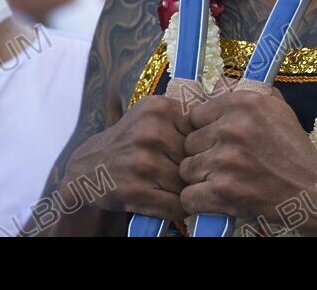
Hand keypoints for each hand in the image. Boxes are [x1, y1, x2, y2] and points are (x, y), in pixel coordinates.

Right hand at [64, 93, 192, 221]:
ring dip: (185, 191)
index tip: (193, 152)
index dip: (202, 147)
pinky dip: (177, 208)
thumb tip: (226, 131)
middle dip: (194, 171)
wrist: (90, 168)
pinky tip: (167, 200)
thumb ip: (187, 117)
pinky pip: (176, 205)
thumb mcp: (153, 115)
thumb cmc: (132, 141)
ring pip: (187, 184)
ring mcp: (142, 162)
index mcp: (159, 108)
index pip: (203, 132)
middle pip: (197, 159)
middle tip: (182, 173)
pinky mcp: (136, 190)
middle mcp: (150, 132)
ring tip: (173, 187)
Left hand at [179, 83, 316, 223]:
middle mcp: (232, 128)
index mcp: (243, 103)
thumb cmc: (293, 149)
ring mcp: (225, 161)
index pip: (196, 114)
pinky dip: (200, 201)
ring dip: (201, 177)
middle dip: (203, 153)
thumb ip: (244, 92)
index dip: (205, 129)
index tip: (218, 139)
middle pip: (189, 142)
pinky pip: (189, 196)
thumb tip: (216, 84)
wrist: (312, 189)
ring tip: (224, 179)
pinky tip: (217, 198)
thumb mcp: (276, 108)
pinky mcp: (222, 191)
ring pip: (187, 169)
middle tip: (225, 162)